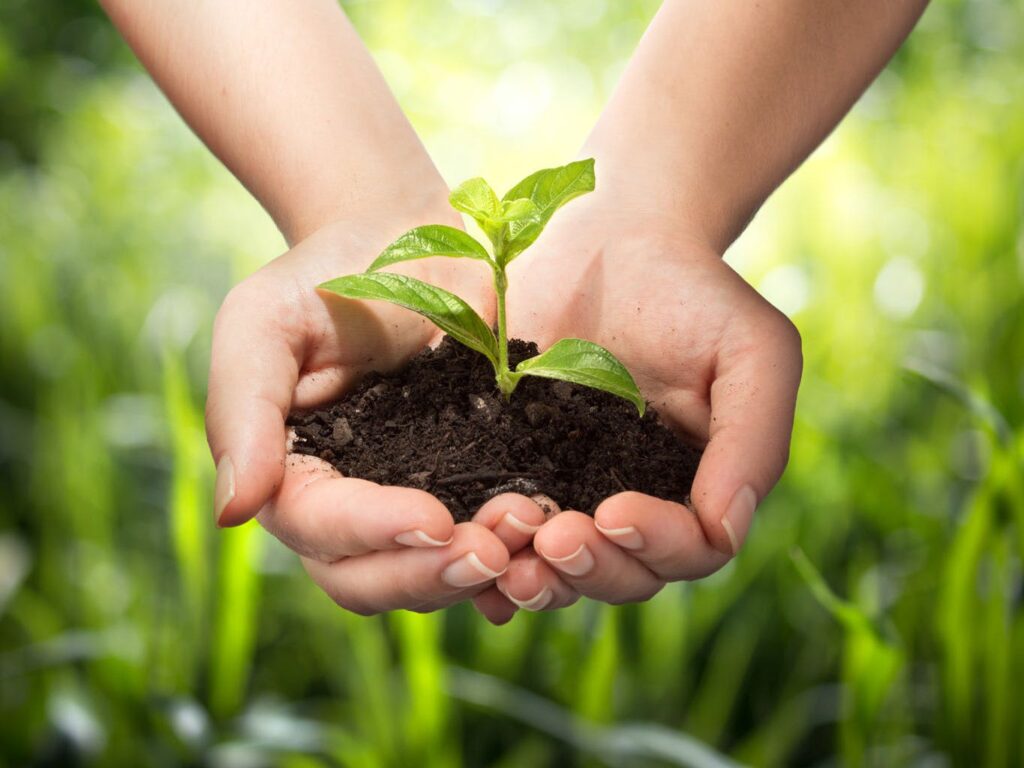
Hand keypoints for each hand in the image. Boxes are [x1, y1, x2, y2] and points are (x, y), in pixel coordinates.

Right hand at [206, 214, 537, 615]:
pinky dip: (514, 554)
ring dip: (480, 569)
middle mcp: (347, 506)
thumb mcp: (263, 324)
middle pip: (370, 579)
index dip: (374, 533)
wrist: (407, 241)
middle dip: (430, 574)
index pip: (320, 528)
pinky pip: (484, 539)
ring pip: (430, 572)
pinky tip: (552, 537)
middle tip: (493, 551)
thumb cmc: (325, 275)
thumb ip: (243, 411)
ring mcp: (410, 499)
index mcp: (291, 475)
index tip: (435, 518)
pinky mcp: (469, 483)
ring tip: (532, 530)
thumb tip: (235, 513)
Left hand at [484, 196, 801, 611]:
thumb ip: (753, 439)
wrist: (613, 238)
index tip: (613, 509)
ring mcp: (570, 489)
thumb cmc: (694, 291)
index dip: (654, 545)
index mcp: (695, 486)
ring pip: (560, 569)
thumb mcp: (751, 351)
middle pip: (622, 576)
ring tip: (506, 561)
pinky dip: (488, 562)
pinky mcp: (512, 467)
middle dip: (588, 569)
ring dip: (537, 579)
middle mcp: (634, 501)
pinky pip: (501, 533)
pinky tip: (463, 558)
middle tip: (551, 540)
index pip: (689, 550)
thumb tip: (726, 528)